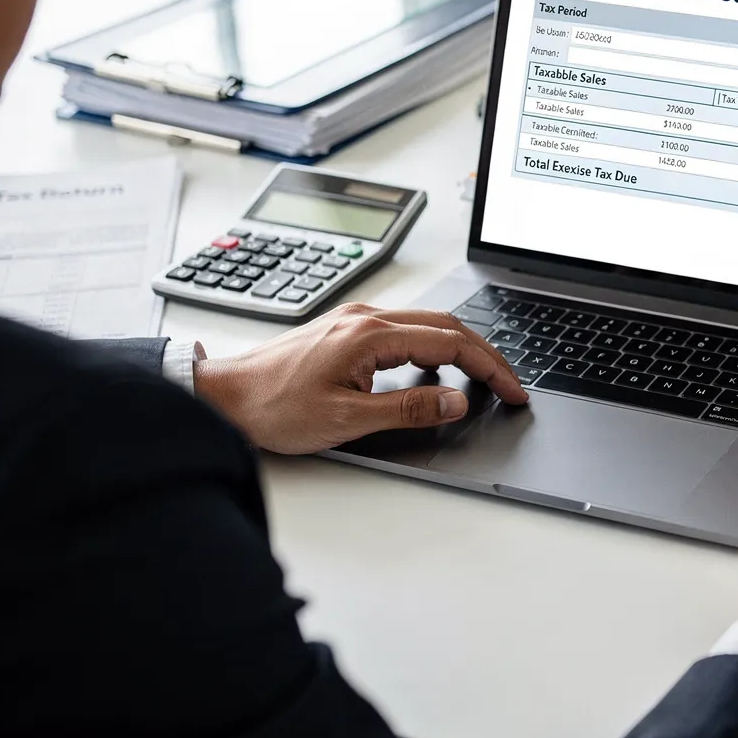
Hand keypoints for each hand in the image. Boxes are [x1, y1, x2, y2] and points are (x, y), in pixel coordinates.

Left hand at [194, 303, 526, 453]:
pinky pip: (406, 330)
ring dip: (462, 348)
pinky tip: (438, 369)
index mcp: (370, 334)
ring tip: (484, 377)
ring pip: (428, 324)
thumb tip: (456, 403)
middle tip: (510, 385)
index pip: (450, 343)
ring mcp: (355, 320)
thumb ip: (408, 410)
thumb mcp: (346, 419)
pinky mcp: (346, 330)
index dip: (489, 368)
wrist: (224, 396)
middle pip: (447, 325)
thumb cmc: (274, 407)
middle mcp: (366, 317)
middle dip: (486, 354)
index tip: (512, 391)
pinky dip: (435, 347)